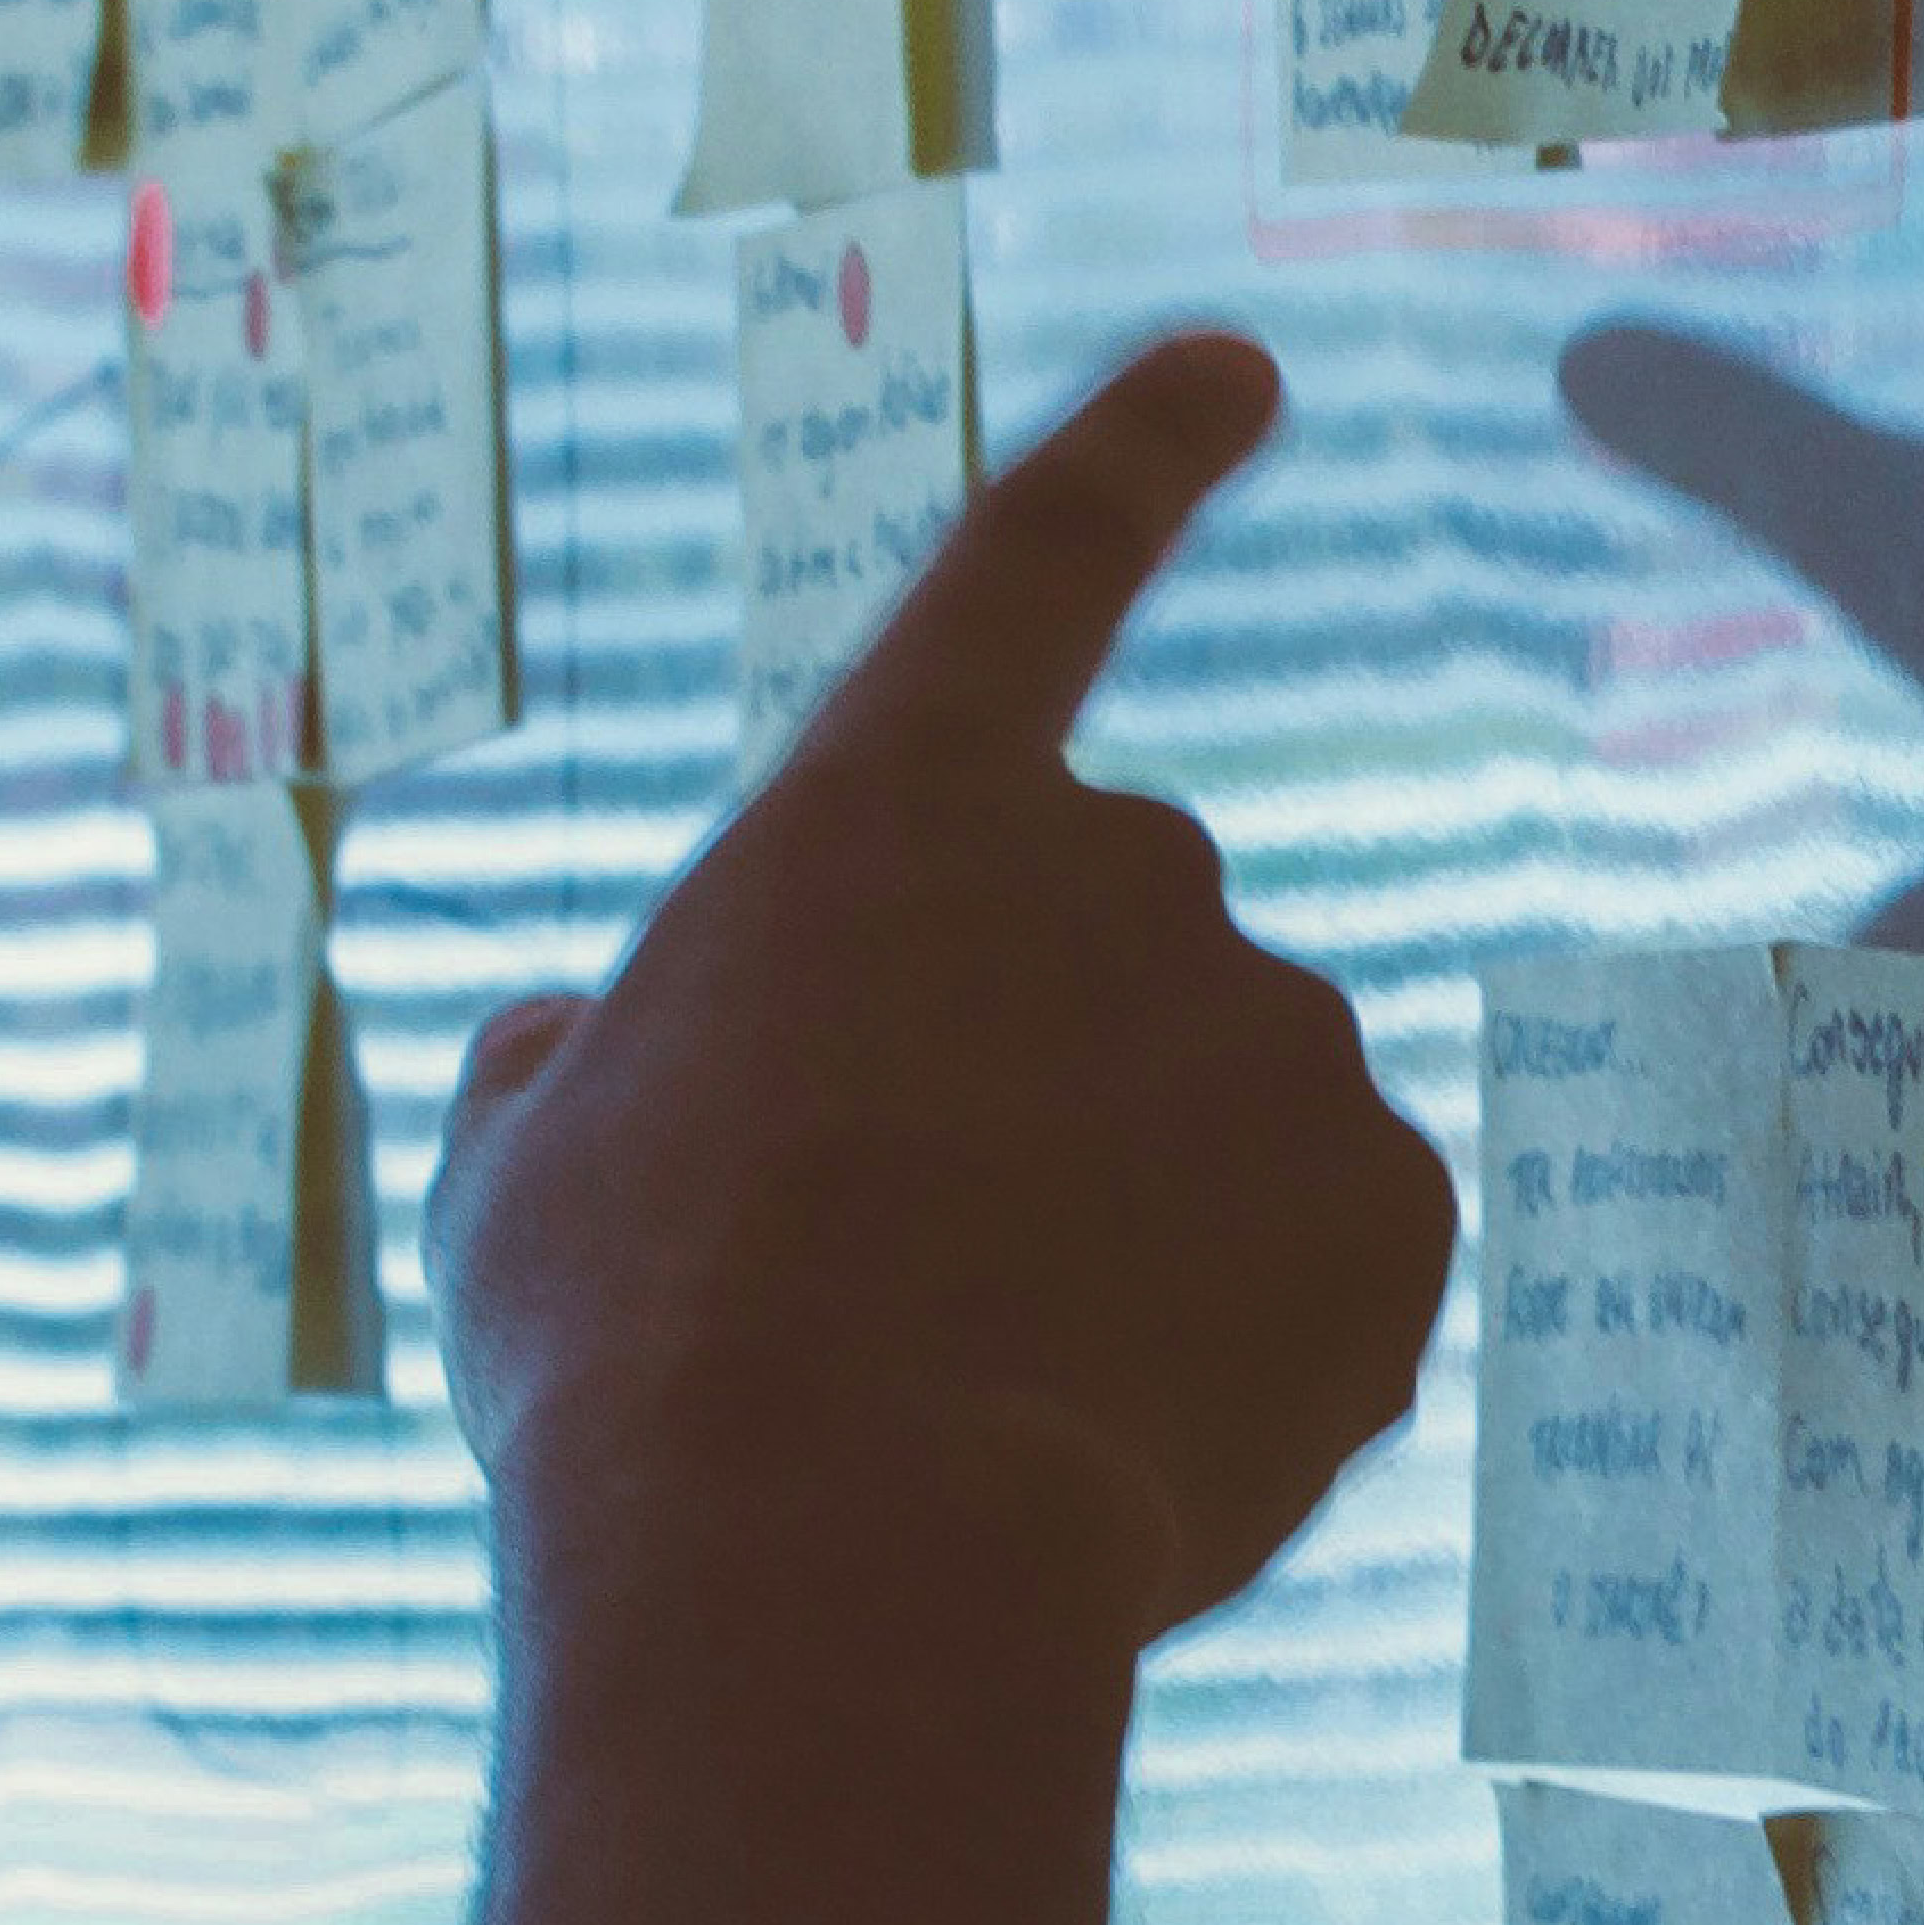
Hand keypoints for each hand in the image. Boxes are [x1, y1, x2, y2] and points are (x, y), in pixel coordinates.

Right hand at [434, 331, 1452, 1651]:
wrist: (838, 1557)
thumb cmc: (634, 1362)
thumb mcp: (522, 1184)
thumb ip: (577, 1076)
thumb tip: (582, 1052)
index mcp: (897, 805)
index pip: (1039, 561)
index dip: (1144, 452)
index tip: (1245, 367)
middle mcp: (1129, 864)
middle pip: (1103, 965)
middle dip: (1037, 1099)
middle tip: (900, 1286)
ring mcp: (1287, 1029)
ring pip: (1219, 1130)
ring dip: (1136, 1237)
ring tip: (989, 1403)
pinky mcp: (1402, 1204)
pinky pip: (1326, 1267)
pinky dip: (1249, 1351)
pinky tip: (1128, 1450)